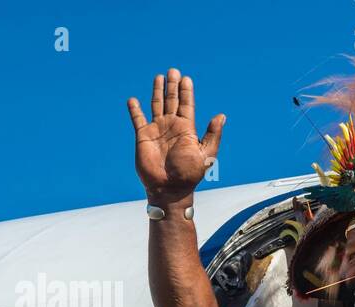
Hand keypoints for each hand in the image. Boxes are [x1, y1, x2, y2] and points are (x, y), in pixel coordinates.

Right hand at [127, 68, 224, 204]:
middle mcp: (172, 127)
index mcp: (187, 129)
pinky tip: (133, 100)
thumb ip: (212, 134)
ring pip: (157, 105)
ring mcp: (157, 130)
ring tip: (159, 77)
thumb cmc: (189, 174)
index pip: (187, 105)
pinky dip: (135, 110)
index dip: (186, 92)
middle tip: (174, 70)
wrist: (169, 188)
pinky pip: (137, 120)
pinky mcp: (143, 136)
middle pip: (172, 101)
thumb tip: (221, 115)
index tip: (187, 78)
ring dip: (158, 92)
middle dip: (173, 86)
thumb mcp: (206, 154)